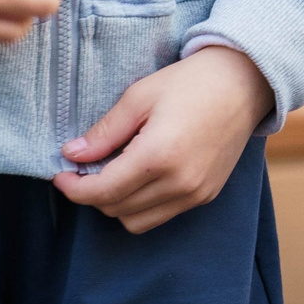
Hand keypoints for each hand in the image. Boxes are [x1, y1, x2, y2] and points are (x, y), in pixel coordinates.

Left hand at [53, 46, 273, 233]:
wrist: (244, 82)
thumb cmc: (190, 82)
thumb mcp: (140, 96)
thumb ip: (105, 131)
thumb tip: (72, 154)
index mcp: (158, 157)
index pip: (102, 192)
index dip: (73, 188)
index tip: (60, 174)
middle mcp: (178, 184)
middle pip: (116, 210)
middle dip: (92, 193)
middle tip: (84, 167)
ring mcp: (195, 194)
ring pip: (137, 221)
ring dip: (116, 203)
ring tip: (113, 172)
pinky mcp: (206, 196)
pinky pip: (162, 214)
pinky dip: (142, 204)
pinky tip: (139, 176)